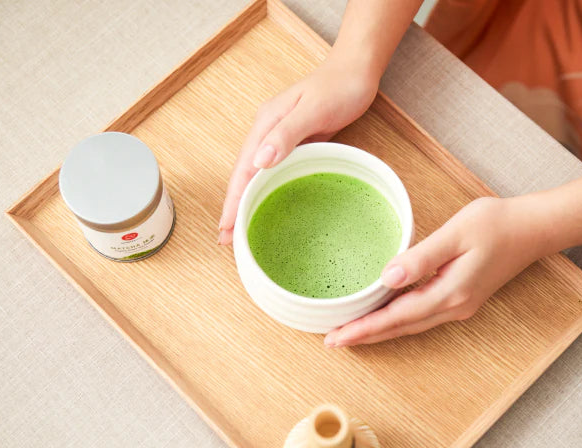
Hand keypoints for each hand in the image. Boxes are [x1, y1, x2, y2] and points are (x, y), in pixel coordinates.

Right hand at [218, 56, 378, 243]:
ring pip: (258, 177)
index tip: (226, 228)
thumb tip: (259, 161)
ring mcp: (281, 139)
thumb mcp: (313, 110)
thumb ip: (286, 134)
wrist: (355, 72)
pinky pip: (276, 173)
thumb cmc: (338, 88)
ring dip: (247, 202)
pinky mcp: (296, 144)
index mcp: (266, 125)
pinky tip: (266, 206)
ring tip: (240, 231)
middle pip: (244, 176)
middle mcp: (268, 133)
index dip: (233, 200)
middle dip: (233, 207)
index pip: (243, 170)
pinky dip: (266, 192)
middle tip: (227, 241)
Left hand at [324, 197, 547, 346]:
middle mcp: (453, 306)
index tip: (336, 339)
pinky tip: (384, 315)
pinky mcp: (461, 297)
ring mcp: (459, 305)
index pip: (395, 318)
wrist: (532, 228)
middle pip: (400, 328)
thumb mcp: (455, 234)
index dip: (363, 329)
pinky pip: (421, 315)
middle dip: (365, 336)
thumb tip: (386, 279)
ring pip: (410, 325)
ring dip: (380, 330)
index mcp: (449, 293)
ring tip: (351, 333)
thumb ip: (420, 258)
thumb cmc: (495, 224)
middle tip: (332, 341)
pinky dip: (397, 320)